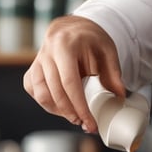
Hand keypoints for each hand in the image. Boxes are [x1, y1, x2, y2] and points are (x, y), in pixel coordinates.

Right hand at [23, 15, 124, 132]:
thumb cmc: (90, 38)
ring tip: (75, 117)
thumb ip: (113, 73)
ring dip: (58, 110)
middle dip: (71, 112)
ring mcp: (37, 61)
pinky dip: (45, 102)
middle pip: (55, 91)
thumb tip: (119, 96)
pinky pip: (33, 90)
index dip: (79, 106)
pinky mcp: (32, 69)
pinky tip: (60, 107)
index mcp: (66, 45)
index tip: (89, 122)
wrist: (73, 28)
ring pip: (41, 94)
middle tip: (85, 123)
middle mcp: (47, 52)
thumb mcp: (107, 50)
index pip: (70, 82)